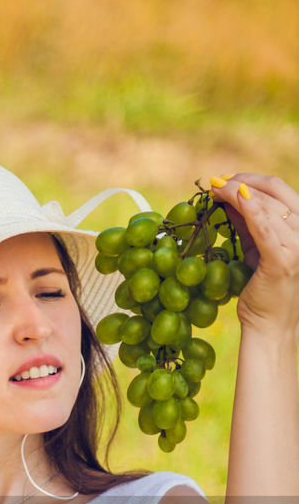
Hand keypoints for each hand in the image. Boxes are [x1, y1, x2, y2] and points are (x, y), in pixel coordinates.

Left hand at [211, 174, 298, 338]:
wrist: (271, 325)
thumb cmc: (264, 289)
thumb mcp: (255, 249)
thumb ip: (248, 224)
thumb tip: (231, 197)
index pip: (279, 189)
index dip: (250, 179)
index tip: (223, 179)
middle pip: (272, 192)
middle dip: (239, 183)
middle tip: (213, 183)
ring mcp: (297, 244)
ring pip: (266, 206)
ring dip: (236, 194)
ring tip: (213, 191)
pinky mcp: (282, 259)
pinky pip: (264, 228)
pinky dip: (250, 210)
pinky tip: (235, 197)